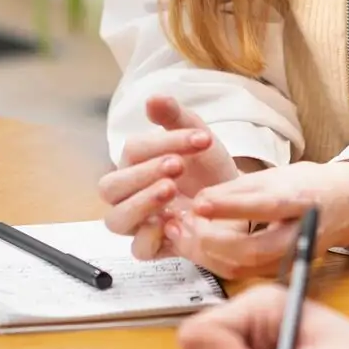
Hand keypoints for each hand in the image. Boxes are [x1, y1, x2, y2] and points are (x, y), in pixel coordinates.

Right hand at [99, 96, 237, 260]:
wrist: (237, 200)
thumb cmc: (209, 168)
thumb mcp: (198, 138)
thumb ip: (176, 118)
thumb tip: (152, 98)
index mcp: (135, 164)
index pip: (132, 151)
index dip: (162, 143)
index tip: (200, 139)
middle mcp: (130, 194)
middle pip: (111, 187)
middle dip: (142, 174)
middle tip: (177, 165)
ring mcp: (140, 223)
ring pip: (116, 219)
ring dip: (141, 202)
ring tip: (170, 189)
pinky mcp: (156, 246)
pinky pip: (138, 250)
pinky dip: (150, 238)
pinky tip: (171, 224)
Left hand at [171, 160, 348, 280]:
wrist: (347, 206)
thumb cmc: (309, 184)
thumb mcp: (278, 175)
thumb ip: (240, 189)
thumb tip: (201, 202)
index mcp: (303, 201)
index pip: (266, 206)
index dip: (231, 206)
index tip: (200, 202)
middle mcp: (299, 234)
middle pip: (253, 249)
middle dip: (211, 241)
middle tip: (183, 224)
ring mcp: (291, 257)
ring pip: (244, 266)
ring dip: (206, 253)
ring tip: (181, 233)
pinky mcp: (281, 270)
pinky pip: (243, 272)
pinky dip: (215, 260)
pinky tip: (196, 245)